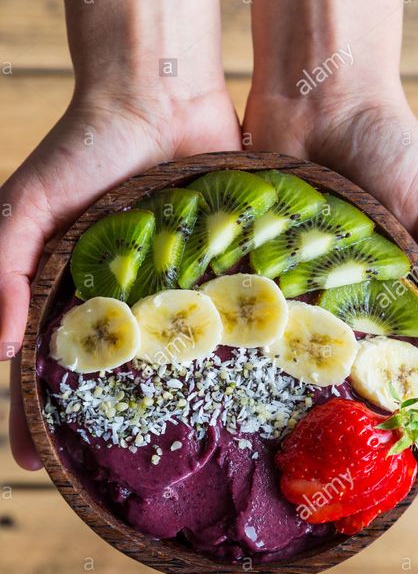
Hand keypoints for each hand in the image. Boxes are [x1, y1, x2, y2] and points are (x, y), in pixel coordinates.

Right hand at [1, 0, 240, 469]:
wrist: (159, 98)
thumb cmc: (81, 149)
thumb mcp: (26, 203)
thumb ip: (0, 265)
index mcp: (68, 298)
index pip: (41, 369)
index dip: (31, 416)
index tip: (34, 465)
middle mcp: (118, 307)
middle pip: (109, 380)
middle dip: (104, 428)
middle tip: (113, 476)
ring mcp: (169, 299)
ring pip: (170, 366)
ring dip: (174, 408)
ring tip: (182, 456)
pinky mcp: (215, 282)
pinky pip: (220, 329)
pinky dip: (227, 363)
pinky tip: (239, 398)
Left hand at [244, 86, 417, 457]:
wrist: (317, 102)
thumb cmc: (391, 150)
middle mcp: (370, 303)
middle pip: (385, 373)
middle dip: (392, 419)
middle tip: (389, 468)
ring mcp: (322, 297)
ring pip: (330, 365)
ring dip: (335, 405)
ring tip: (334, 451)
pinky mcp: (277, 283)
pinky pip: (279, 331)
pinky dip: (280, 364)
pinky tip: (274, 398)